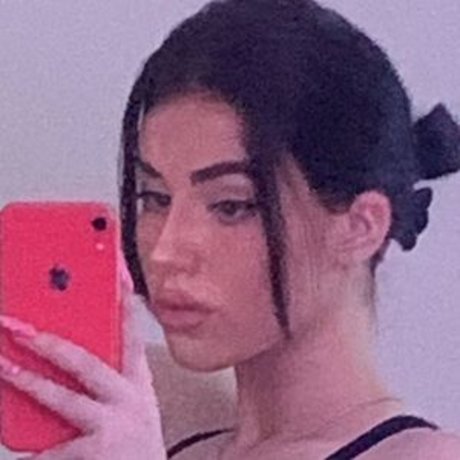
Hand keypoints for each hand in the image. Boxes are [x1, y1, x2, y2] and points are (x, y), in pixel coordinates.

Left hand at [0, 257, 166, 459]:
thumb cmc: (136, 448)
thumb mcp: (134, 409)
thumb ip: (109, 384)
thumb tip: (67, 360)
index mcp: (138, 386)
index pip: (133, 336)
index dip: (126, 304)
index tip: (116, 276)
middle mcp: (128, 400)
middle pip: (87, 362)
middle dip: (51, 343)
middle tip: (21, 327)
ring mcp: (111, 426)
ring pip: (63, 398)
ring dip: (27, 381)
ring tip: (4, 366)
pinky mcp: (94, 453)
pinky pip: (50, 451)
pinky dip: (34, 452)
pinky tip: (24, 451)